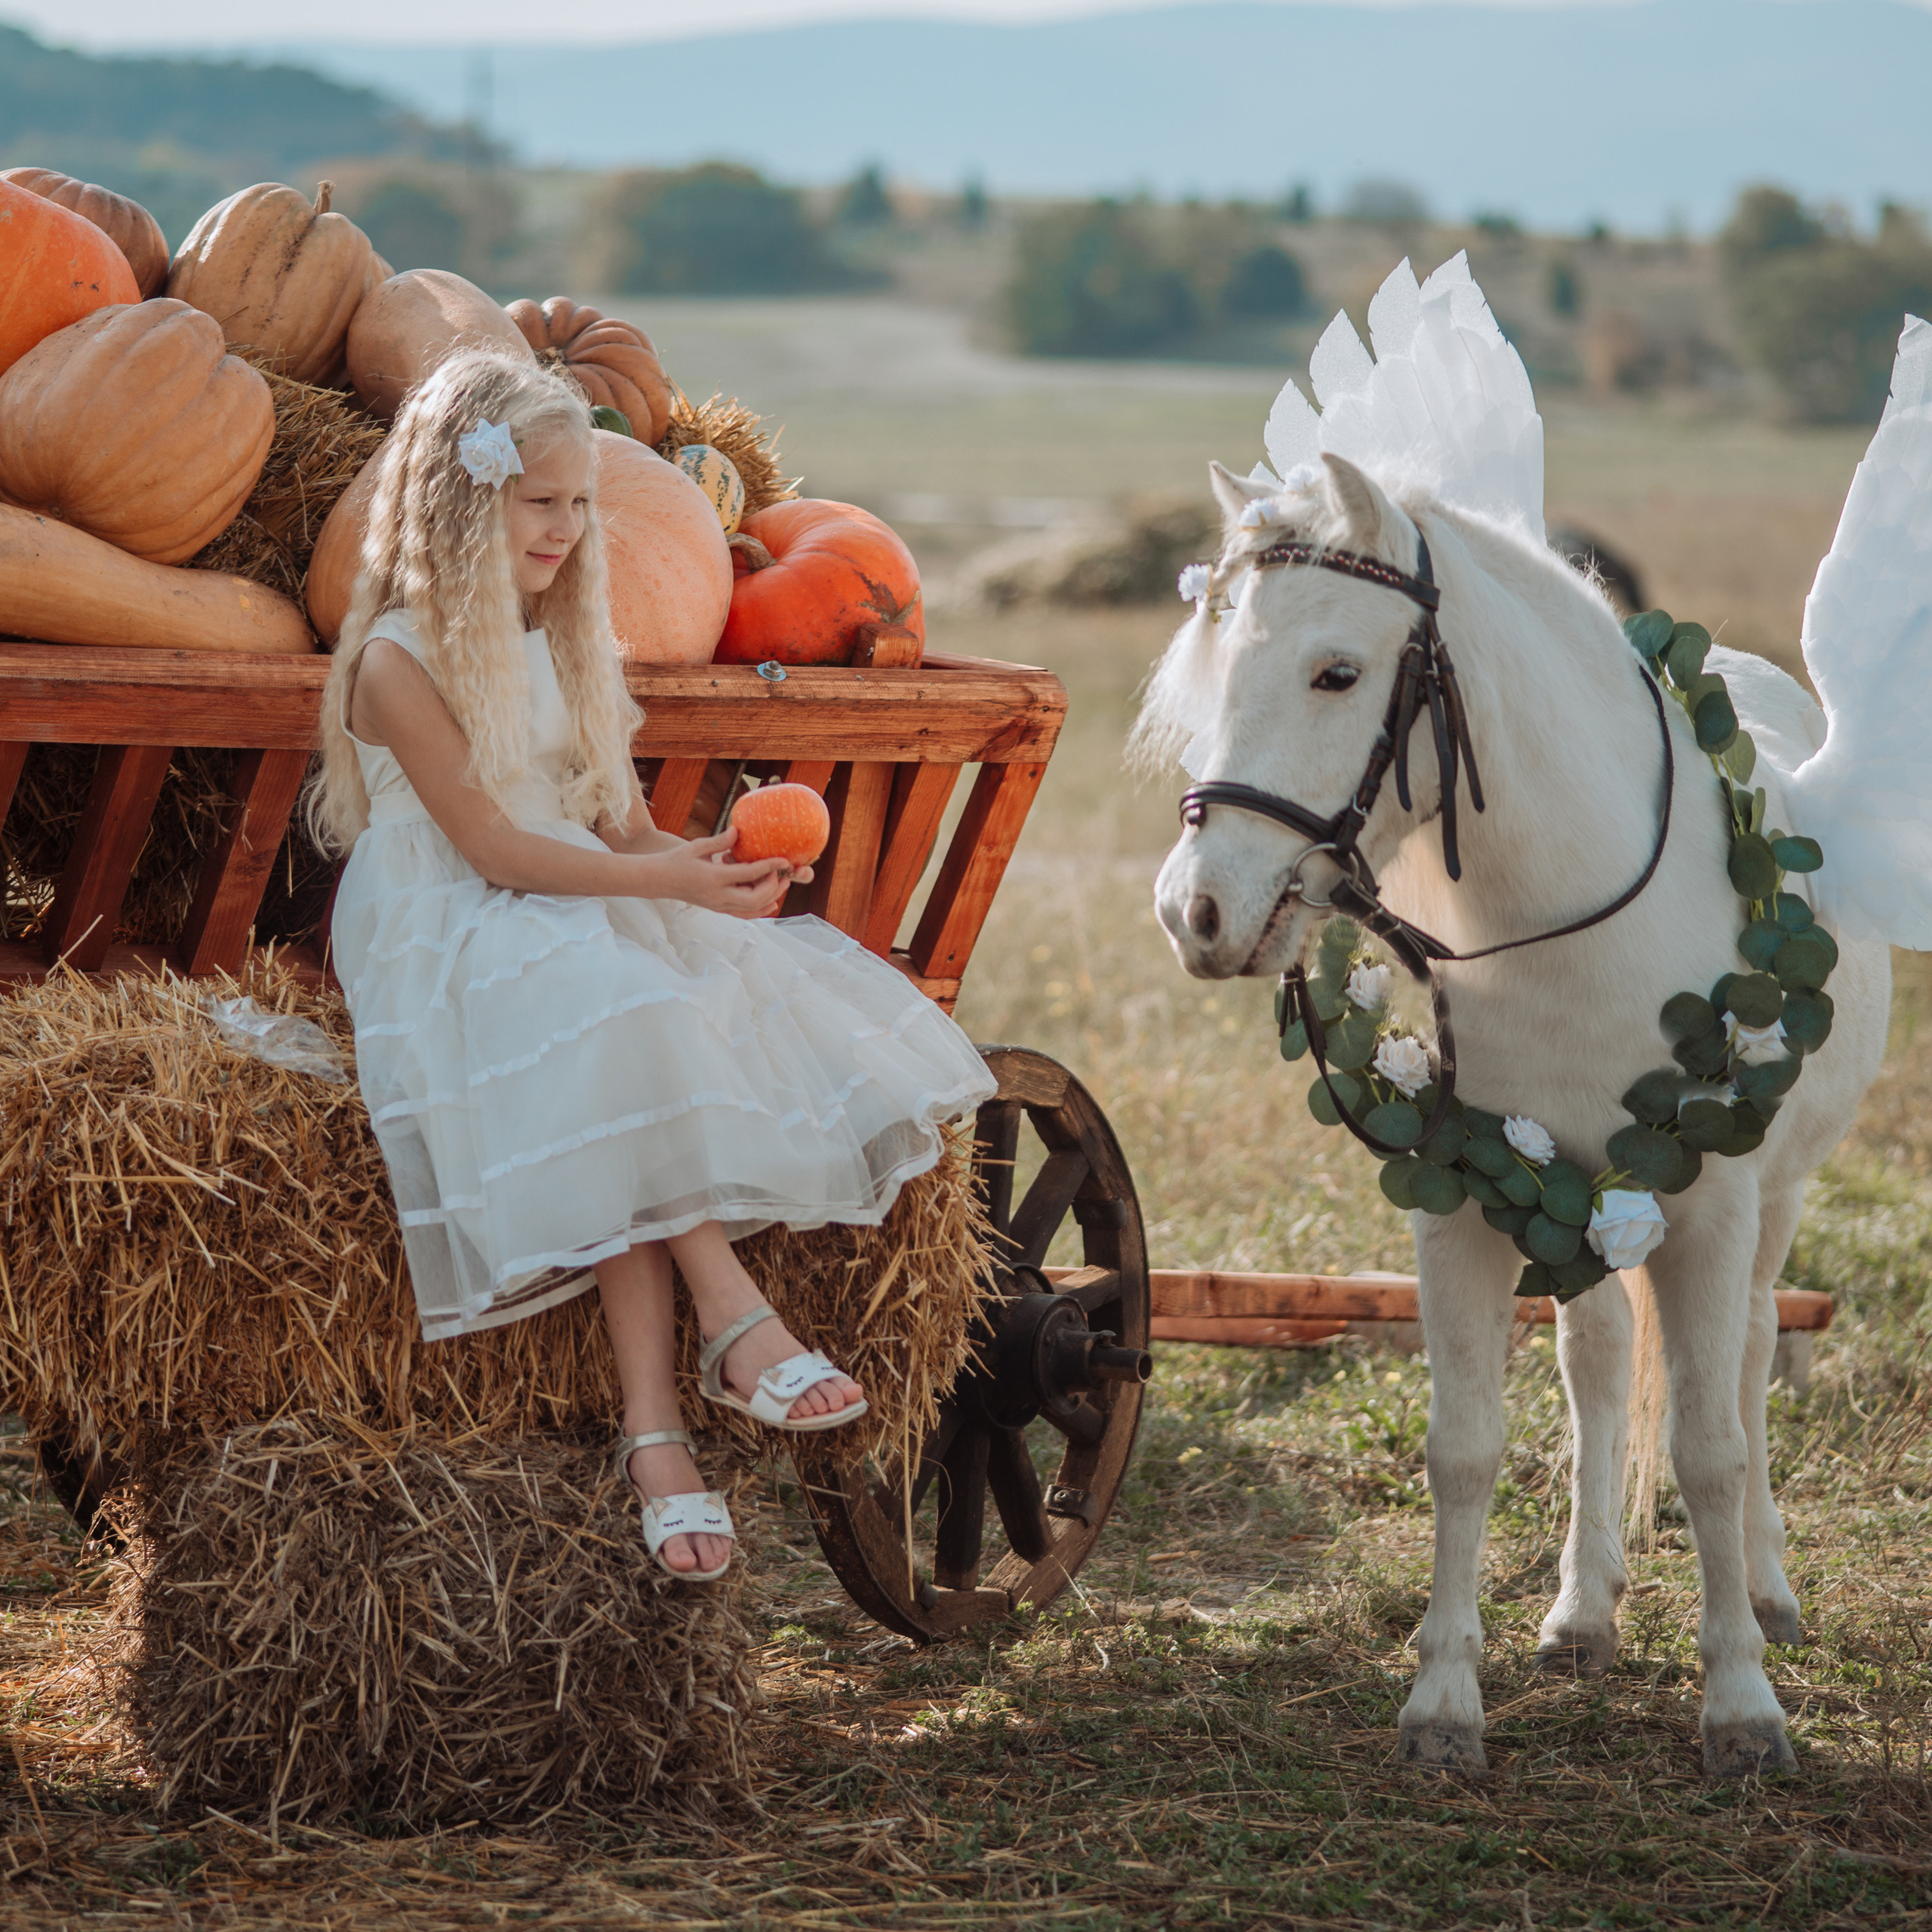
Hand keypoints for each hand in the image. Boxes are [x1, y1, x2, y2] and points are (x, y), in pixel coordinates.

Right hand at [643, 831, 806, 917]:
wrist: (659, 881)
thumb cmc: (676, 860)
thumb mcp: (697, 846)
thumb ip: (720, 841)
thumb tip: (738, 830)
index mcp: (713, 878)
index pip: (748, 874)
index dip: (769, 867)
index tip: (784, 860)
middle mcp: (718, 896)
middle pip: (755, 898)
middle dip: (773, 887)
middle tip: (783, 874)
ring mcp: (718, 905)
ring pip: (751, 909)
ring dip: (770, 898)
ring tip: (781, 884)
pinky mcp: (718, 909)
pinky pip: (743, 914)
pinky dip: (759, 910)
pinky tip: (771, 903)